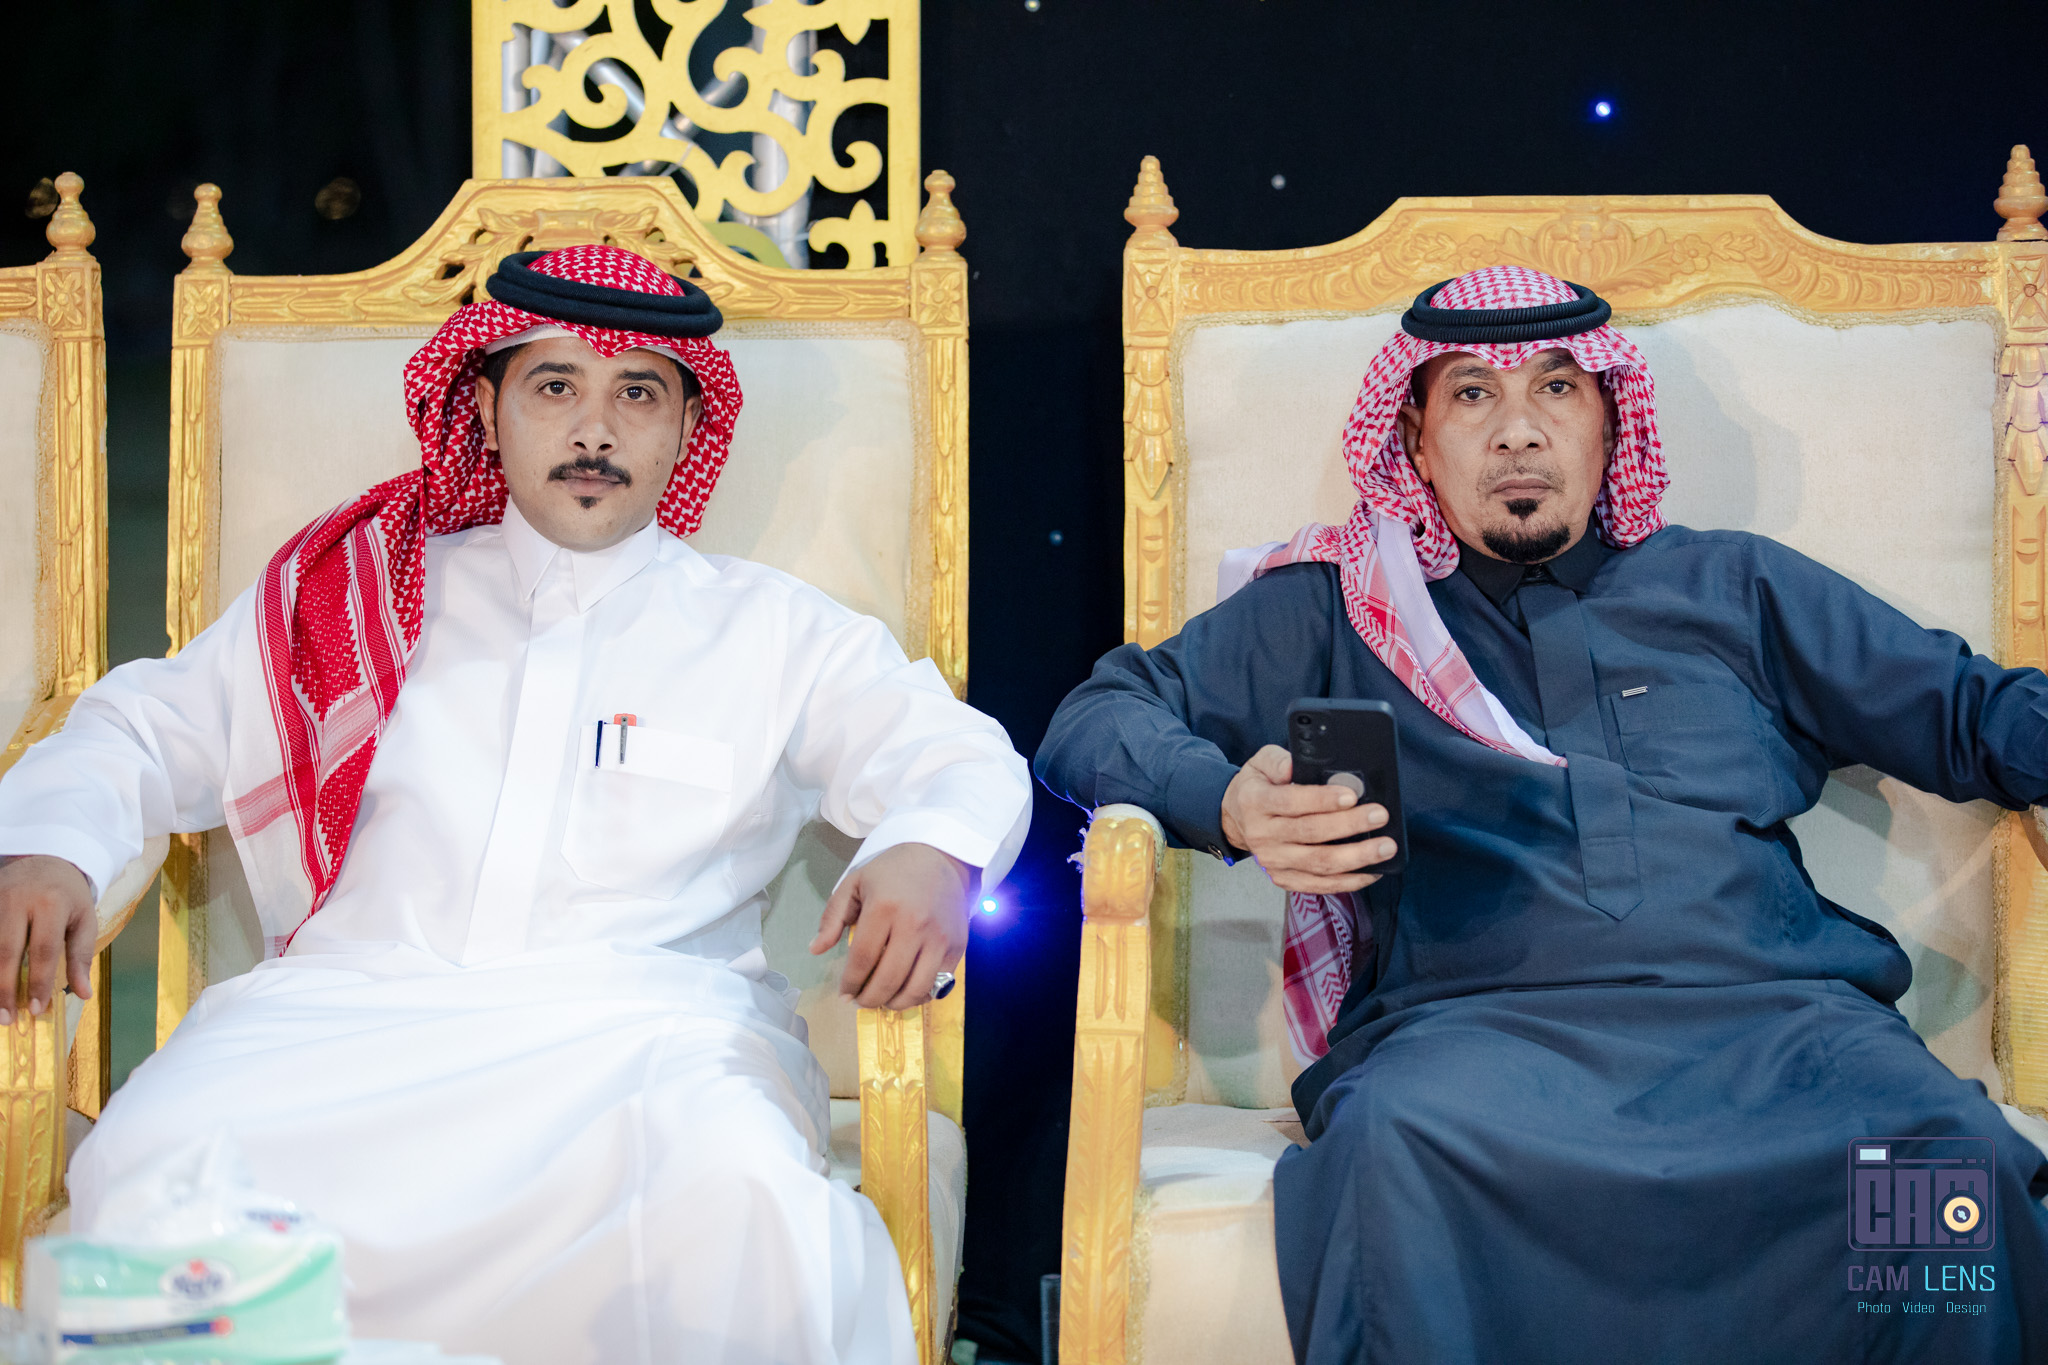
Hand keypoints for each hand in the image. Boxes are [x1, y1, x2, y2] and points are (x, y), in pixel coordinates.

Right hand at [0, 854, 94, 1025]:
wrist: (45, 858)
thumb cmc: (68, 895)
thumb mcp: (84, 919)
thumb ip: (80, 956)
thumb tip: (83, 994)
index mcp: (51, 904)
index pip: (44, 950)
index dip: (40, 982)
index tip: (36, 1009)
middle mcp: (17, 900)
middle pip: (6, 951)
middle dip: (5, 988)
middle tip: (7, 1018)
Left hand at [810, 842, 972, 1010]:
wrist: (940, 858)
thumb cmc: (892, 871)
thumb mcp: (854, 884)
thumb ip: (832, 917)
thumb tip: (815, 950)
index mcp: (884, 908)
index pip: (863, 959)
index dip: (851, 983)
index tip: (844, 994)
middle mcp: (914, 925)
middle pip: (889, 980)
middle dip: (869, 999)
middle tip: (860, 1001)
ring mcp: (939, 938)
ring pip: (916, 989)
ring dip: (895, 1004)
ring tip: (883, 1000)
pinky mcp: (957, 946)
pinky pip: (939, 984)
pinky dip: (920, 995)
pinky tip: (906, 991)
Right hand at [1219, 744, 1396, 894]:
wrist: (1236, 818)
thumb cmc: (1257, 788)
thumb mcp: (1260, 763)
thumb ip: (1277, 760)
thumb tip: (1294, 768)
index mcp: (1256, 803)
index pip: (1291, 803)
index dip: (1322, 800)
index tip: (1351, 796)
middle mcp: (1263, 835)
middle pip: (1311, 834)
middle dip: (1350, 825)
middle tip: (1380, 816)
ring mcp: (1274, 861)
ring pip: (1319, 863)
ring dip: (1356, 857)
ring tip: (1385, 847)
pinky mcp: (1284, 878)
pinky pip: (1319, 885)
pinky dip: (1348, 881)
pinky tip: (1371, 871)